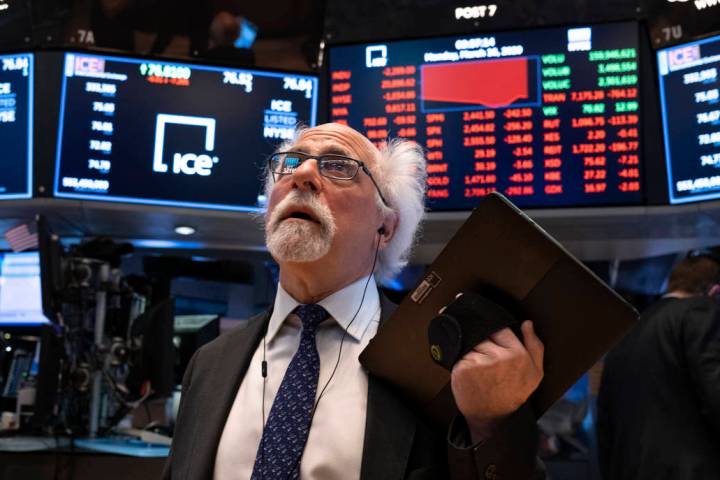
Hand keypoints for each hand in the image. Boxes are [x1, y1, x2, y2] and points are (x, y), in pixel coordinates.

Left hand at [450, 320, 543, 442]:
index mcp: (517, 354)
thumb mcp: (535, 372)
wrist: (494, 419)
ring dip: (470, 348)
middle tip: (482, 352)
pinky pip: (458, 354)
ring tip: (476, 363)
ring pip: (470, 343)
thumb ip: (535, 345)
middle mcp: (498, 357)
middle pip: (483, 333)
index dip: (494, 332)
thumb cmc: (514, 394)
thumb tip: (527, 323)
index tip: (490, 337)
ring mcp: (478, 362)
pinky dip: (460, 359)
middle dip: (480, 338)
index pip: (500, 328)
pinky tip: (468, 370)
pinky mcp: (462, 369)